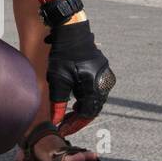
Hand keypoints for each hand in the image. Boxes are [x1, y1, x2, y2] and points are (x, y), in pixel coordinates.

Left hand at [47, 20, 115, 135]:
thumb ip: (58, 101)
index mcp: (95, 87)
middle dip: (78, 118)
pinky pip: (95, 89)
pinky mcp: (102, 70)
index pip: (87, 114)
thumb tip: (56, 120)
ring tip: (67, 114)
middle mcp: (104, 83)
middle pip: (92, 108)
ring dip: (82, 108)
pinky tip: (74, 99)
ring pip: (94, 99)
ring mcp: (105, 76)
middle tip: (64, 124)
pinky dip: (85, 97)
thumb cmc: (63, 54)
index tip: (63, 129)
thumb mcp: (58, 79)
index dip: (74, 124)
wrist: (71, 31)